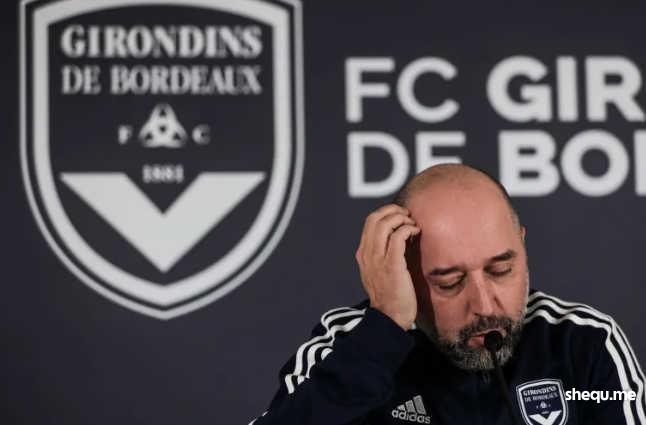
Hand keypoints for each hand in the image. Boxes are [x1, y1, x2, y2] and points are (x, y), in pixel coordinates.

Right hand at [355, 204, 420, 329]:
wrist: (390, 318)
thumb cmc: (390, 296)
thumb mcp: (379, 272)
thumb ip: (382, 255)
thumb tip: (398, 236)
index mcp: (362, 254)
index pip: (369, 222)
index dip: (385, 213)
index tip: (400, 216)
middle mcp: (367, 254)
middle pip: (375, 218)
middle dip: (393, 211)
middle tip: (407, 215)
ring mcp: (377, 259)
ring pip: (385, 224)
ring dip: (401, 218)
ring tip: (412, 225)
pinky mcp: (392, 265)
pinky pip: (398, 237)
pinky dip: (407, 229)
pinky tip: (415, 233)